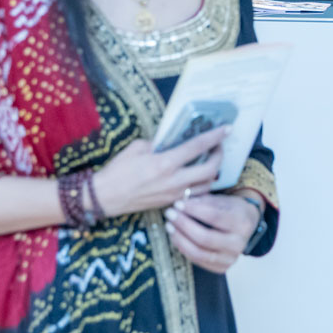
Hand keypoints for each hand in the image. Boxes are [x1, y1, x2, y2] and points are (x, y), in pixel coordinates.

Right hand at [93, 125, 231, 217]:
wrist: (106, 197)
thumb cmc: (118, 170)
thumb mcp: (137, 147)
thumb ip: (159, 143)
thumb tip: (172, 141)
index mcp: (166, 163)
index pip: (198, 147)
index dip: (215, 136)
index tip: (227, 129)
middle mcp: (174, 180)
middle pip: (211, 169)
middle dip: (220, 156)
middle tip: (219, 146)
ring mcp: (174, 194)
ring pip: (206, 185)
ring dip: (213, 172)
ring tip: (210, 161)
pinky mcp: (170, 203)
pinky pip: (195, 195)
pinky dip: (201, 185)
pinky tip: (197, 176)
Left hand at [164, 192, 260, 273]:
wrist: (246, 227)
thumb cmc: (231, 210)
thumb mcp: (223, 200)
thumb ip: (204, 201)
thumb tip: (181, 204)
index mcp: (242, 222)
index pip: (214, 217)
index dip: (193, 210)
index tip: (178, 203)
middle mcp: (238, 243)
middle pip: (205, 237)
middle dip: (183, 225)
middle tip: (170, 214)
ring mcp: (230, 258)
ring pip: (199, 252)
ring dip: (180, 238)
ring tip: (169, 226)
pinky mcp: (222, 268)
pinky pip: (197, 260)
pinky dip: (183, 248)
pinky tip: (176, 237)